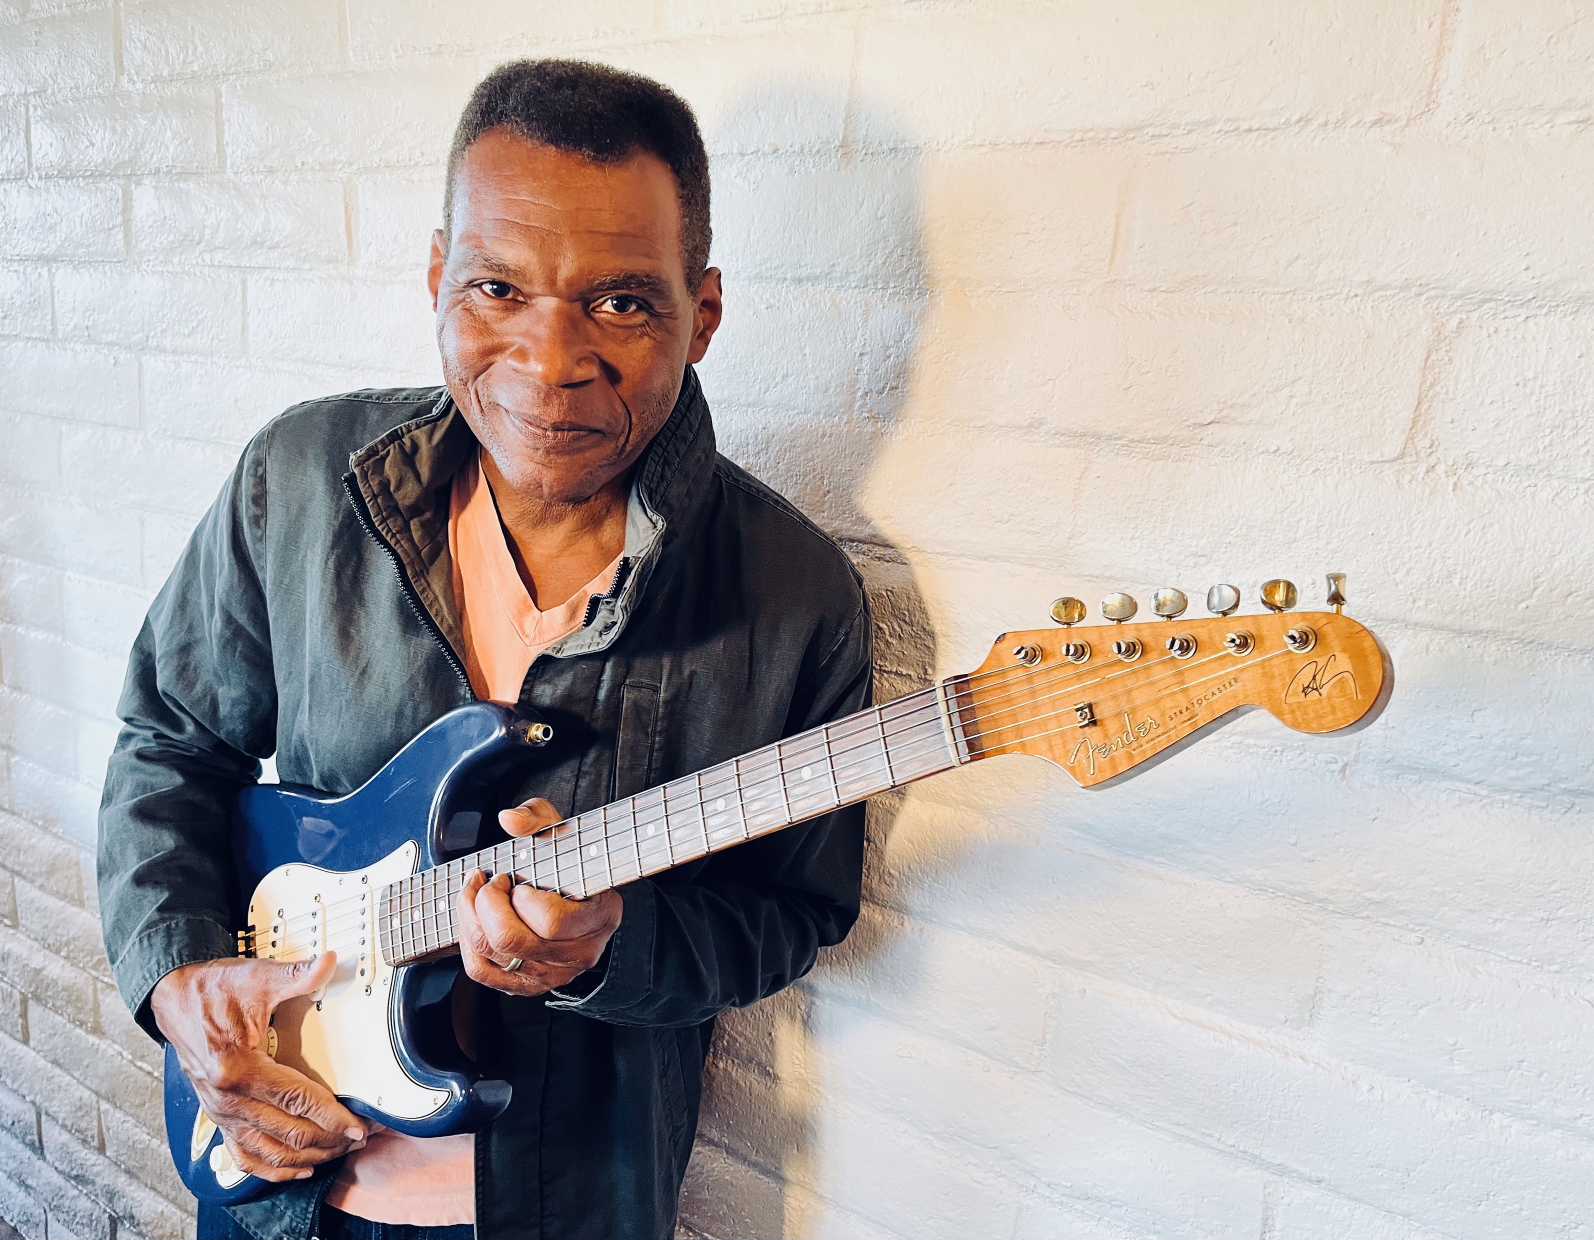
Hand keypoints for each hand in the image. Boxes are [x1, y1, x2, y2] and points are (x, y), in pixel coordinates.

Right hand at [151, 956, 365, 1180]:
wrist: (174, 1000)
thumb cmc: (213, 990)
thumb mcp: (255, 977)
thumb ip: (295, 974)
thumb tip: (328, 961)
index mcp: (237, 1067)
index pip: (297, 1100)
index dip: (332, 1116)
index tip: (359, 1126)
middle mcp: (227, 1099)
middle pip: (289, 1134)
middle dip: (330, 1139)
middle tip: (361, 1138)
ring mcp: (221, 1113)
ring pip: (270, 1152)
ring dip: (308, 1157)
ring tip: (340, 1152)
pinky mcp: (218, 1118)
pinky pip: (244, 1157)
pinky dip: (272, 1170)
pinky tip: (298, 1169)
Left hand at [457, 797, 622, 996]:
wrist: (578, 895)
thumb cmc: (569, 864)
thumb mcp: (560, 832)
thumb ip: (537, 817)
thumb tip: (509, 819)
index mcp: (600, 917)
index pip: (552, 922)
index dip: (521, 898)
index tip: (513, 877)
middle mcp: (579, 953)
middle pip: (514, 942)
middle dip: (487, 905)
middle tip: (490, 883)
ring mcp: (553, 975)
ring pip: (493, 956)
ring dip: (472, 918)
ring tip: (477, 895)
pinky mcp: (527, 985)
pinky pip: (482, 972)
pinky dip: (468, 943)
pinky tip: (474, 919)